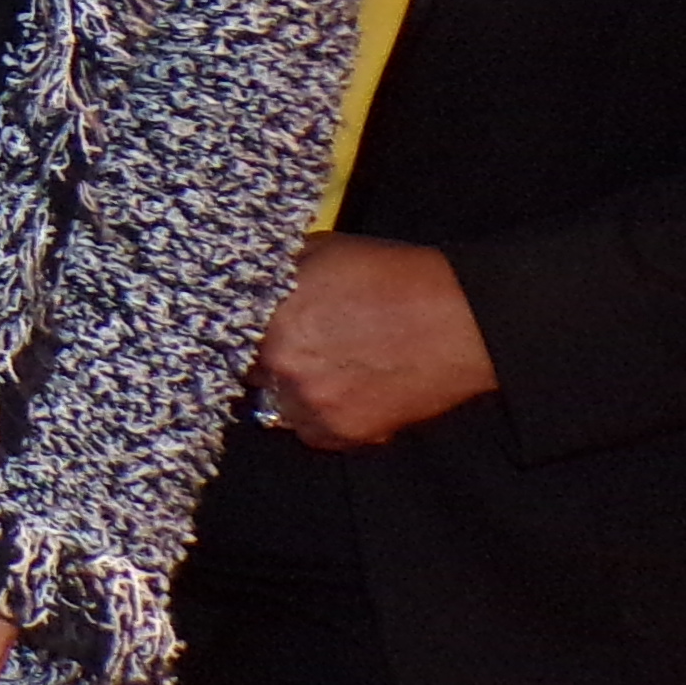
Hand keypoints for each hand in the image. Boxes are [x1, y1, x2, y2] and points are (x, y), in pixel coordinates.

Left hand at [252, 232, 496, 450]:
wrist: (457, 319)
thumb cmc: (392, 279)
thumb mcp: (321, 251)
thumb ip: (280, 273)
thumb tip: (257, 282)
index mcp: (271, 324)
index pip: (228, 340)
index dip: (243, 335)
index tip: (256, 332)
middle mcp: (285, 372)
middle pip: (253, 376)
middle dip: (271, 362)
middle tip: (299, 347)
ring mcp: (314, 408)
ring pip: (281, 408)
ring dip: (294, 393)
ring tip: (325, 369)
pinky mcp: (346, 433)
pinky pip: (316, 432)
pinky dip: (324, 417)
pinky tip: (345, 390)